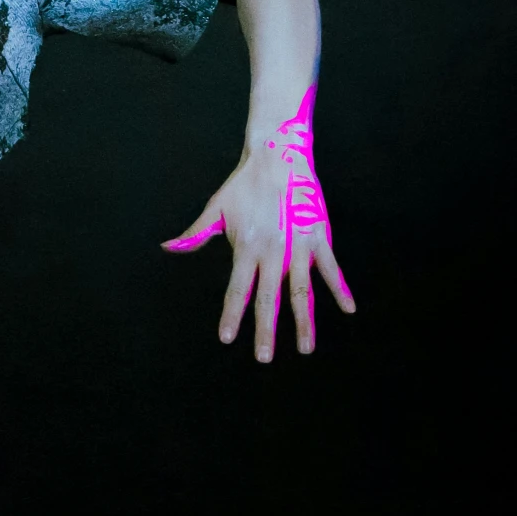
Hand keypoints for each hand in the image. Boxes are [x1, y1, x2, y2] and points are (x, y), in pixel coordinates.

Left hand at [163, 94, 354, 361]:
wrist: (276, 157)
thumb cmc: (243, 185)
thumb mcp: (216, 210)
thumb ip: (196, 234)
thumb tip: (168, 247)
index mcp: (245, 249)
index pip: (236, 290)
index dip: (231, 315)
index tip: (226, 338)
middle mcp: (271, 253)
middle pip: (268, 300)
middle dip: (265, 331)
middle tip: (263, 358)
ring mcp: (297, 247)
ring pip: (302, 292)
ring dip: (304, 321)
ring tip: (305, 348)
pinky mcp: (318, 237)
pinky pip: (330, 269)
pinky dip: (339, 289)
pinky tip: (348, 309)